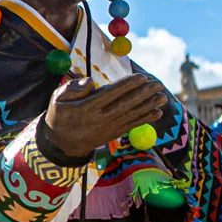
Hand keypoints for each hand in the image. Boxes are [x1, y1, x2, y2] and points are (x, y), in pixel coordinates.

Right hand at [41, 74, 167, 160]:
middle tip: (158, 84)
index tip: (141, 77)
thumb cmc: (60, 115)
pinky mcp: (114, 134)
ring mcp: (109, 128)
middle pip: (125, 105)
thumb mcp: (57, 99)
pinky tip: (158, 113)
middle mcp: (100, 119)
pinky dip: (146, 119)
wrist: (62, 144)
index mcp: (86, 108)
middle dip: (143, 94)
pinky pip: (132, 125)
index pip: (110, 95)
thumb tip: (91, 81)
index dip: (127, 86)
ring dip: (149, 106)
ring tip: (163, 96)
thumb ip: (72, 88)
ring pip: (132, 115)